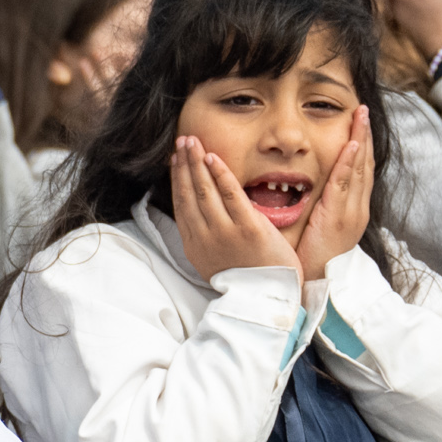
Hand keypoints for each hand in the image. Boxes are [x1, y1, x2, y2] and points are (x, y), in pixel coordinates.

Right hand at [170, 135, 302, 278]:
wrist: (266, 300)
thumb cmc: (247, 282)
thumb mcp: (214, 262)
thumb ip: (207, 238)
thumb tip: (202, 217)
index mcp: (195, 245)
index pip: (181, 204)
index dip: (176, 179)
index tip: (175, 160)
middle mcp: (204, 237)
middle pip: (188, 193)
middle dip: (183, 164)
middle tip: (181, 141)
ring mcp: (224, 232)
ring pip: (204, 190)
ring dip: (196, 163)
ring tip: (192, 142)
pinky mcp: (247, 228)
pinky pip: (230, 194)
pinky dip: (220, 174)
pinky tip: (213, 157)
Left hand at [293, 106, 373, 282]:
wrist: (322, 285)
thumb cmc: (314, 257)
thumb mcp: (320, 226)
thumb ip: (319, 207)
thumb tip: (311, 190)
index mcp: (351, 208)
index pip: (358, 169)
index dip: (359, 145)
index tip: (358, 123)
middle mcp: (357, 207)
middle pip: (364, 163)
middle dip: (364, 135)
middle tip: (362, 110)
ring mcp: (352, 211)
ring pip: (359, 168)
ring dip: (360, 140)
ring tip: (360, 116)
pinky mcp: (340, 218)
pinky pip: (345, 185)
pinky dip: (349, 163)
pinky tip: (352, 144)